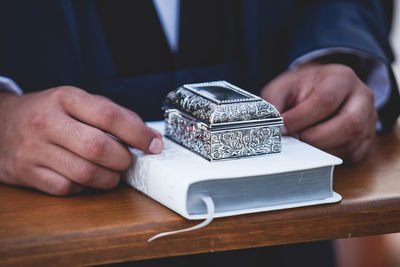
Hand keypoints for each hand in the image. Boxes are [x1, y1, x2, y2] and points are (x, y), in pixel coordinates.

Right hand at [0, 86, 162, 194]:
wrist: (0, 123)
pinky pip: (67, 188)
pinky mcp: (27, 172)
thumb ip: (112, 116)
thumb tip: (150, 139)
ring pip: (85, 173)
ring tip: (112, 172)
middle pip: (99, 148)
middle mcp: (48, 122)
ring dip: (109, 178)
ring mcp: (34, 149)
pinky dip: (84, 187)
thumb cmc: (49, 113)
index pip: (109, 115)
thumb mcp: (76, 102)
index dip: (138, 133)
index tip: (153, 145)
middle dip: (123, 159)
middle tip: (127, 160)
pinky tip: (85, 178)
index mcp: (65, 98)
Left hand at [261, 62, 376, 162]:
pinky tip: (313, 151)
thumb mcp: (282, 88)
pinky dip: (329, 158)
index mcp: (341, 78)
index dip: (300, 119)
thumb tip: (269, 128)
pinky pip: (351, 156)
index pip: (325, 101)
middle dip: (315, 139)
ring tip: (300, 146)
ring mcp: (368, 122)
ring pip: (351, 144)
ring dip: (321, 151)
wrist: (320, 90)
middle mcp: (362, 99)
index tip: (281, 129)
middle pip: (349, 125)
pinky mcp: (366, 142)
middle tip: (294, 142)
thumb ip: (273, 104)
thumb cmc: (300, 89)